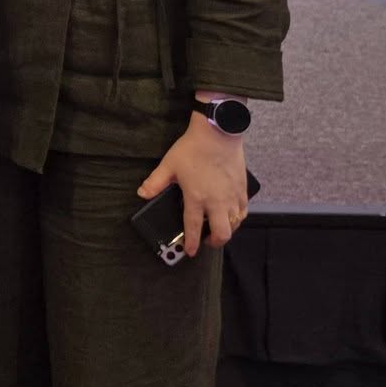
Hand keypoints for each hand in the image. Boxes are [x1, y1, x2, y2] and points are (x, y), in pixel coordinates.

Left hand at [139, 115, 249, 253]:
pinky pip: (243, 212)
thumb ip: (155, 182)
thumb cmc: (192, 149)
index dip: (192, 242)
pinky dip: (237, 218)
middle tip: (206, 241)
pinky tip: (231, 215)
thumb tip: (142, 193)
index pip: (193, 227)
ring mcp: (232, 197)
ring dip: (226, 230)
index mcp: (196, 197)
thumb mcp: (168, 165)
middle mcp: (216, 202)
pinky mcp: (242, 190)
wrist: (218, 134)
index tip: (190, 252)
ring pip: (234, 225)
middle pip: (222, 234)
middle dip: (214, 242)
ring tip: (217, 228)